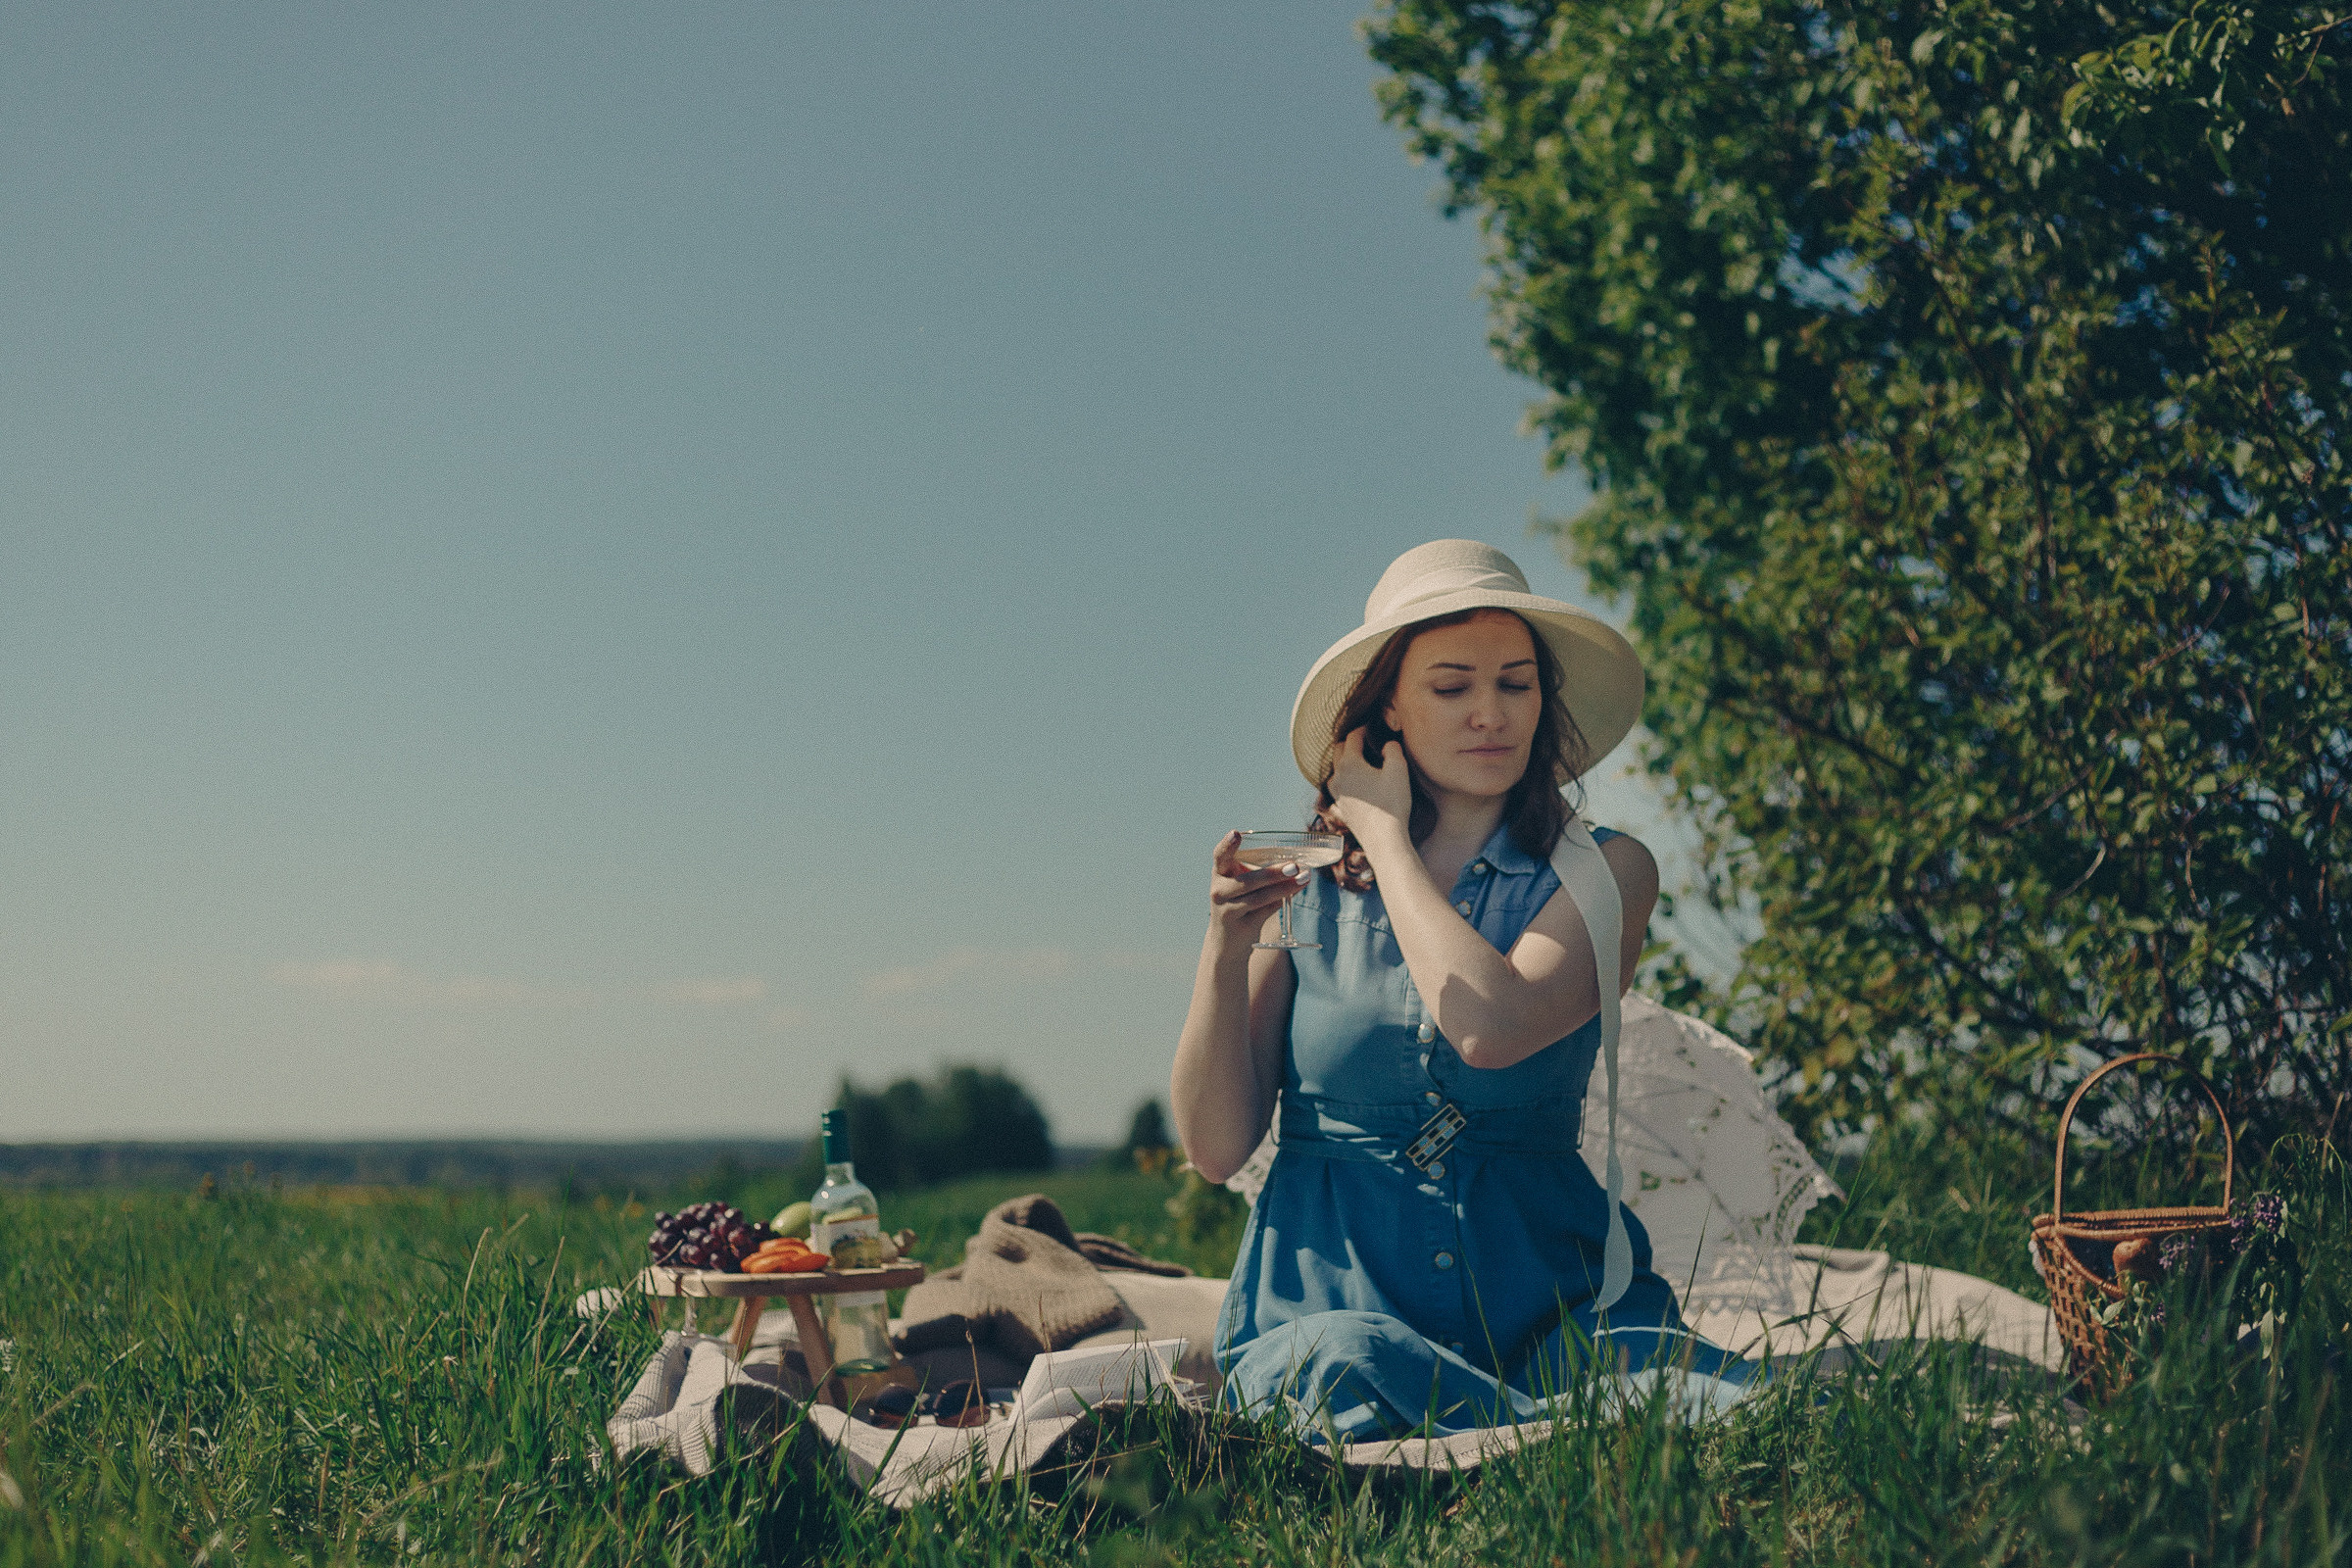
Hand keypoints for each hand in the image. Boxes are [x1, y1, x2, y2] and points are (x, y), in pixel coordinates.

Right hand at [1207, 830, 1303, 942]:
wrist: (1227, 941)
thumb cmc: (1239, 902)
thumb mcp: (1242, 885)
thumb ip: (1260, 873)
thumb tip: (1296, 862)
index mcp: (1219, 873)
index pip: (1219, 856)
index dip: (1227, 845)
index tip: (1236, 833)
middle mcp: (1219, 891)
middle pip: (1248, 881)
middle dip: (1273, 874)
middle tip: (1294, 866)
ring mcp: (1228, 911)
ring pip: (1259, 898)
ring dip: (1285, 888)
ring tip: (1304, 878)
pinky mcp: (1241, 926)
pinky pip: (1265, 911)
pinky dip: (1282, 900)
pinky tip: (1295, 891)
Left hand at [1329, 726, 1411, 846]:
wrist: (1383, 839)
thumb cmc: (1392, 803)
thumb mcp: (1399, 770)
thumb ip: (1393, 750)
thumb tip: (1387, 745)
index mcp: (1350, 764)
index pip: (1352, 738)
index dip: (1363, 730)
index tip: (1371, 728)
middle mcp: (1338, 777)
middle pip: (1338, 751)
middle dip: (1349, 743)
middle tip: (1363, 741)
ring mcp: (1336, 795)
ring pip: (1335, 771)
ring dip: (1344, 763)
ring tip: (1358, 762)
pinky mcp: (1340, 809)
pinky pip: (1337, 790)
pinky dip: (1344, 782)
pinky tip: (1354, 787)